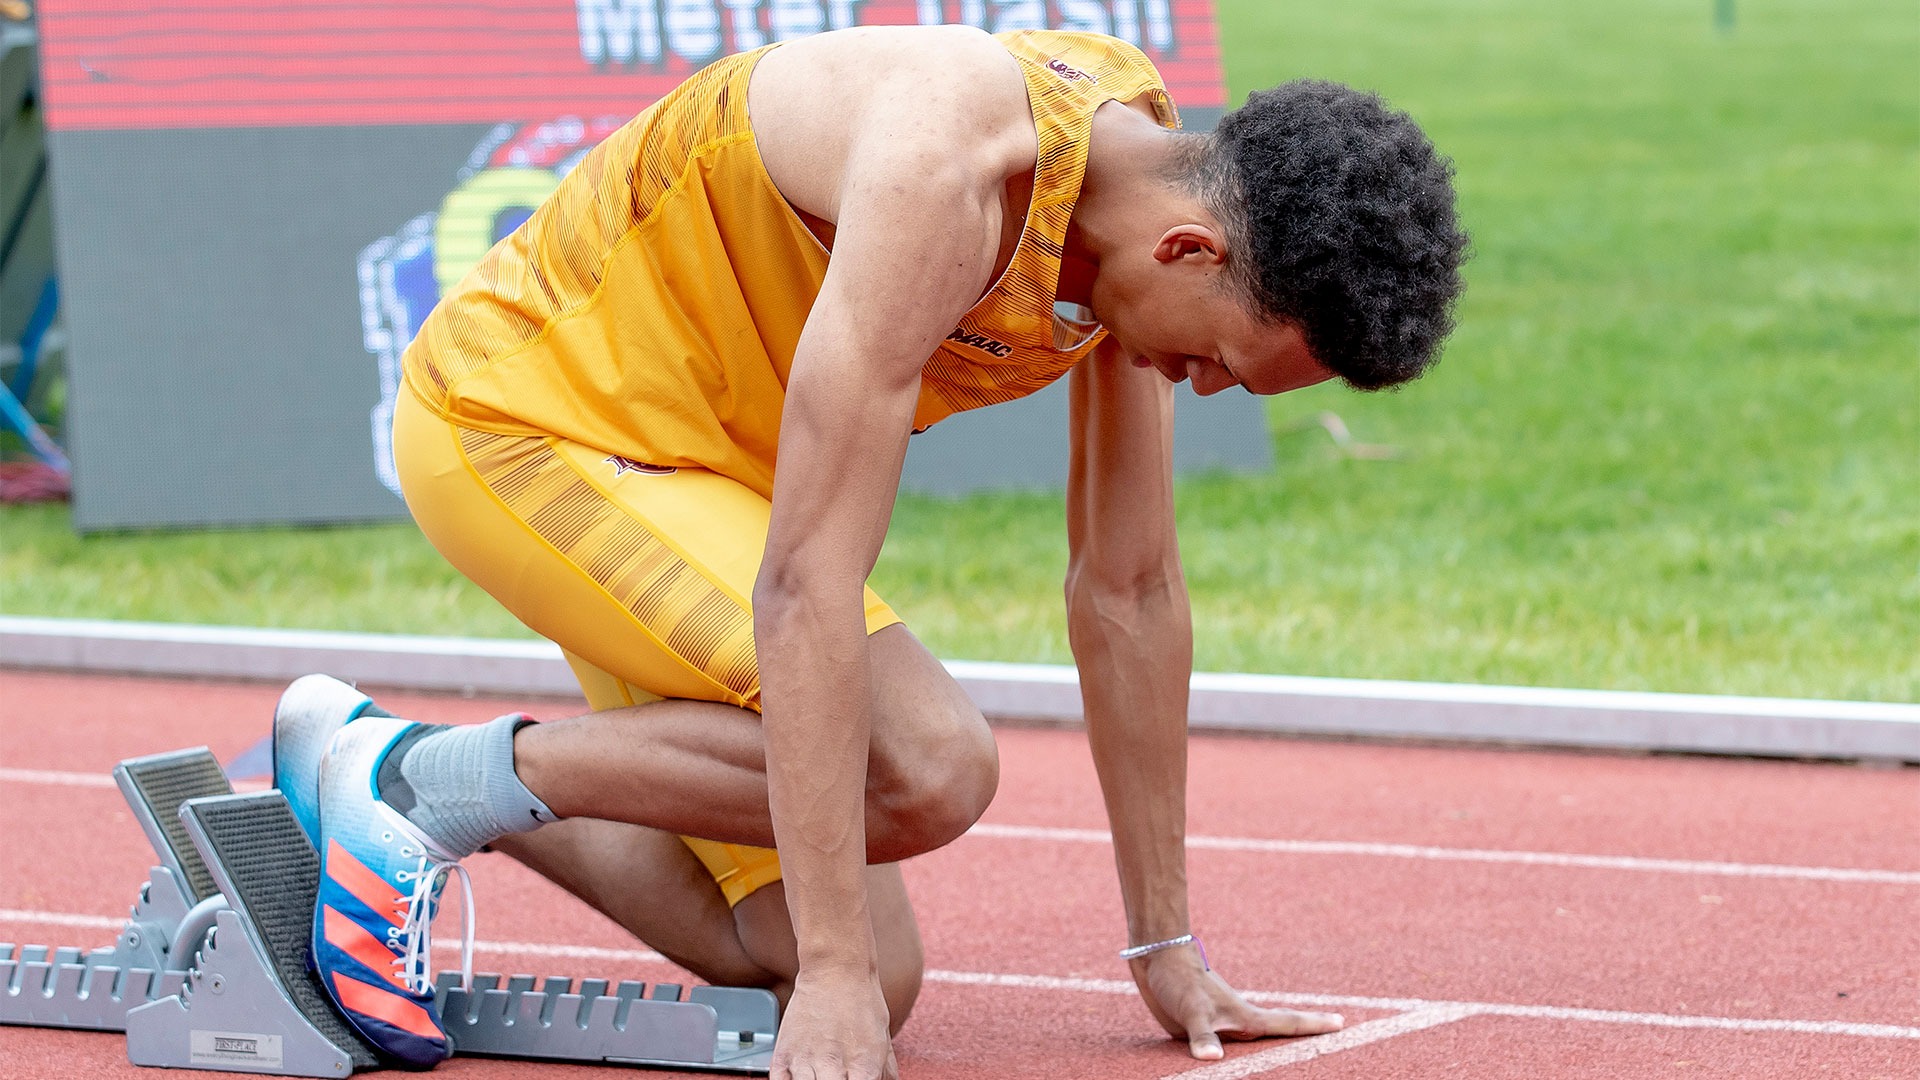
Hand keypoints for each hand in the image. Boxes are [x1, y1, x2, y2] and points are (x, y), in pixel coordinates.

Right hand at [771, 969, 897, 1079]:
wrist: (836, 970)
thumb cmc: (863, 1004)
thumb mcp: (884, 1040)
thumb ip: (885, 1073)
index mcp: (864, 1068)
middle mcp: (834, 1067)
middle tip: (836, 1076)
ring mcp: (806, 1061)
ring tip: (820, 1072)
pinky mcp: (783, 1053)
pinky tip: (801, 1075)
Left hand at [1131, 943, 1343, 1059]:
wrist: (1155, 957)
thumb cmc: (1179, 979)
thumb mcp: (1192, 1010)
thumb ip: (1203, 1035)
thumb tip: (1212, 1059)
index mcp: (1245, 1018)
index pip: (1287, 1025)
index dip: (1314, 1026)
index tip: (1342, 1024)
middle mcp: (1238, 1023)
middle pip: (1277, 1037)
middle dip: (1302, 1041)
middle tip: (1333, 1044)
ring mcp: (1221, 1025)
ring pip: (1250, 1045)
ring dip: (1268, 1050)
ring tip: (1289, 1057)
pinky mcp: (1200, 1029)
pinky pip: (1222, 1048)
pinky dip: (1228, 1057)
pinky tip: (1226, 1062)